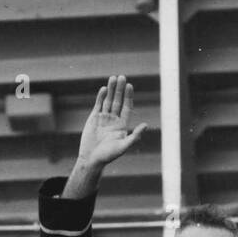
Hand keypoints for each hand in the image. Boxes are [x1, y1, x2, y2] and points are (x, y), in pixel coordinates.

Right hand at [63, 76, 148, 198]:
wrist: (91, 159)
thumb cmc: (108, 156)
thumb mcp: (123, 147)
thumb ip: (134, 136)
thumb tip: (146, 125)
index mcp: (122, 125)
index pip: (127, 107)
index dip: (128, 97)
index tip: (129, 86)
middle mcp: (114, 119)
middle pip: (118, 101)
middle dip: (120, 89)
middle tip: (122, 77)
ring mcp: (104, 118)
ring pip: (108, 100)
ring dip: (111, 89)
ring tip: (113, 78)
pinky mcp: (94, 118)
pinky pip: (99, 105)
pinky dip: (101, 97)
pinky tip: (104, 89)